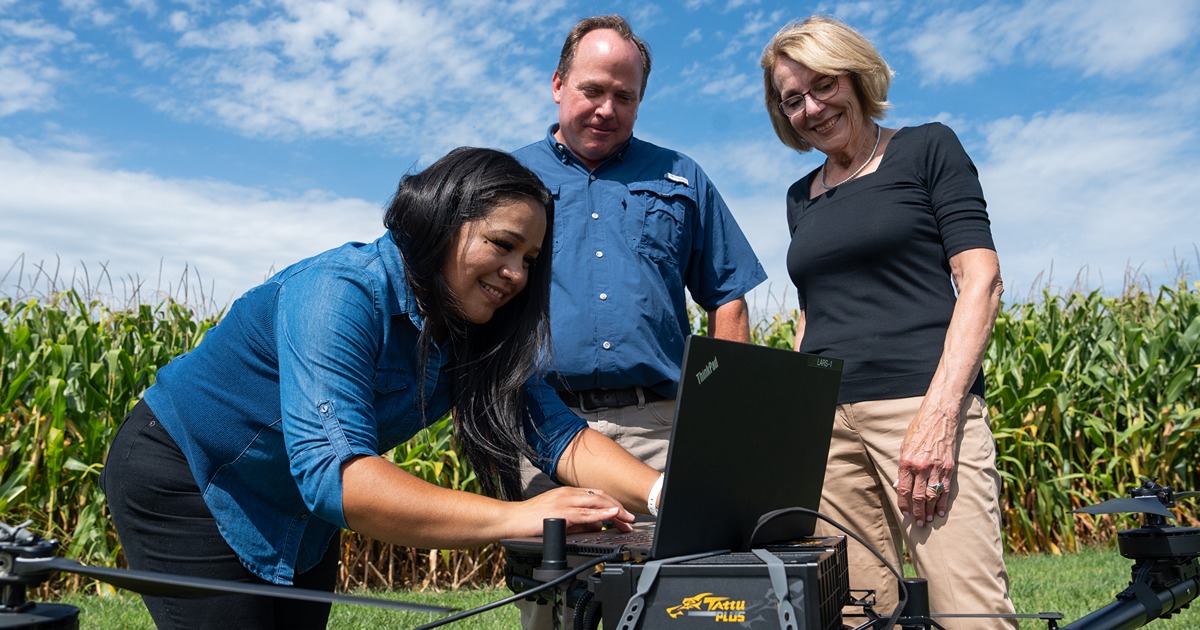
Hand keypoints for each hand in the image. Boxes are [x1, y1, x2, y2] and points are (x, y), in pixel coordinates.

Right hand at [509, 487, 635, 537]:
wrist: (511, 520)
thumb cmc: (530, 520)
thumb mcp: (560, 519)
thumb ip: (579, 522)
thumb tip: (598, 526)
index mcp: (567, 493)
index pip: (596, 496)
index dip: (613, 504)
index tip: (624, 515)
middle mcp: (568, 494)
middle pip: (600, 497)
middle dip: (619, 508)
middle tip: (631, 520)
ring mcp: (564, 501)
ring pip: (596, 503)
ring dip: (615, 511)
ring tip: (627, 519)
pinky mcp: (561, 512)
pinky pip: (585, 513)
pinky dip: (602, 514)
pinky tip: (612, 515)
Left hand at [893, 398, 959, 525]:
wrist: (939, 418)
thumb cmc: (919, 430)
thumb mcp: (904, 446)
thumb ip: (902, 468)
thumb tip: (900, 486)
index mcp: (907, 461)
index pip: (904, 489)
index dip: (904, 503)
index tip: (904, 513)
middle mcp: (921, 467)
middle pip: (918, 496)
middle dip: (917, 512)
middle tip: (917, 523)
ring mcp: (937, 468)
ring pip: (932, 495)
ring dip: (929, 510)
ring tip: (926, 520)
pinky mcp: (949, 467)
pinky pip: (945, 489)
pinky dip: (942, 502)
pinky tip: (940, 511)